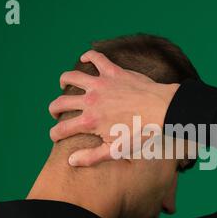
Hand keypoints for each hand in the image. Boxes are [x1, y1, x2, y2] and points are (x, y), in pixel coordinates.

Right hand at [48, 50, 179, 165]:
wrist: (162, 110)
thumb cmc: (141, 133)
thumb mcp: (116, 151)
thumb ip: (91, 157)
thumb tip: (71, 161)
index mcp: (89, 121)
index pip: (62, 129)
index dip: (54, 134)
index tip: (55, 136)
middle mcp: (90, 101)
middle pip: (61, 102)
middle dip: (54, 109)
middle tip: (57, 113)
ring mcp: (100, 84)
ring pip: (72, 77)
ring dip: (64, 81)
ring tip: (63, 85)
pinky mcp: (113, 72)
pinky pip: (96, 58)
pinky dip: (88, 57)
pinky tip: (85, 59)